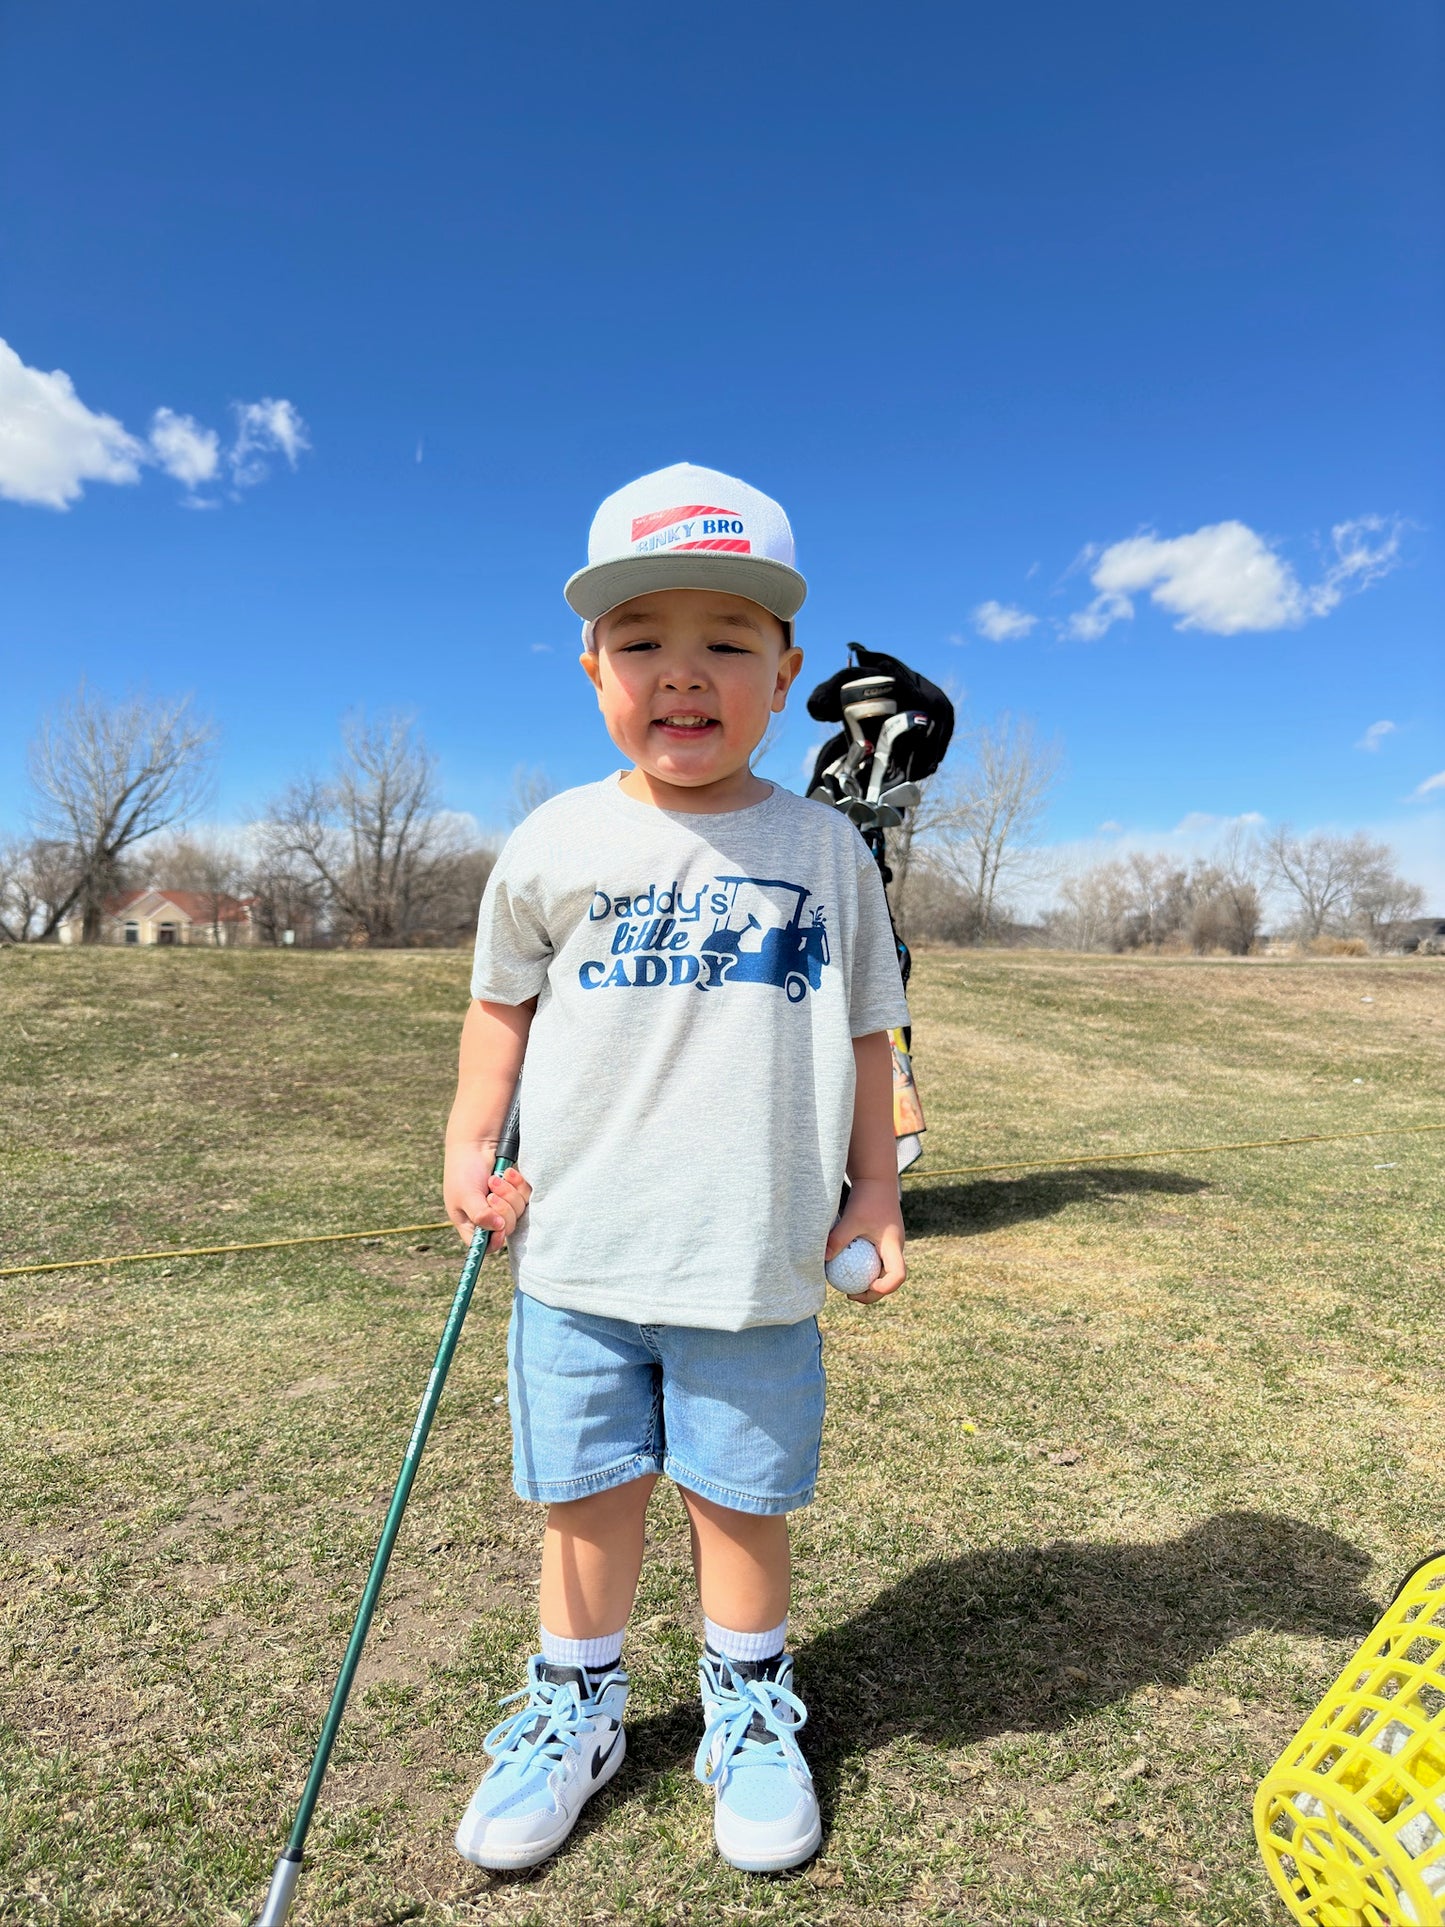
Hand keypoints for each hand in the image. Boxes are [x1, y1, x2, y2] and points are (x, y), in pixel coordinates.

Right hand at [444, 1145, 531, 1254]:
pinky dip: (519, 1185)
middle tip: (492, 1193)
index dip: (495, 1240)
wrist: (476, 1142)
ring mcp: (503, 1205)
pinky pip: (526, 1196)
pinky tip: (509, 1174)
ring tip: (495, 1179)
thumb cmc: (463, 1170)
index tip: (500, 1227)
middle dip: (503, 1209)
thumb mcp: (465, 1195)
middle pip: (506, 1228)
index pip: (485, 1246)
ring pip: (518, 1212)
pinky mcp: (515, 1192)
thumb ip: (480, 1215)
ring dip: (509, 1194)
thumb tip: (499, 1228)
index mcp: (470, 1224)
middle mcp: (488, 1217)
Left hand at [825, 1175, 904, 1306]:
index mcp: (894, 1246)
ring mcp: (891, 1246)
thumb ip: (838, 1239)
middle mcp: (896, 1249)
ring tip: (846, 1287)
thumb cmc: (865, 1198)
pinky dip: (864, 1268)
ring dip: (869, 1282)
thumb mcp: (851, 1219)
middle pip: (891, 1280)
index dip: (885, 1288)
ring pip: (884, 1272)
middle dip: (873, 1293)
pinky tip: (845, 1267)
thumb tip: (821, 1259)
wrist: (876, 1180)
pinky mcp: (884, 1241)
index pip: (898, 1275)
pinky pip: (876, 1261)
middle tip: (850, 1296)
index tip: (865, 1287)